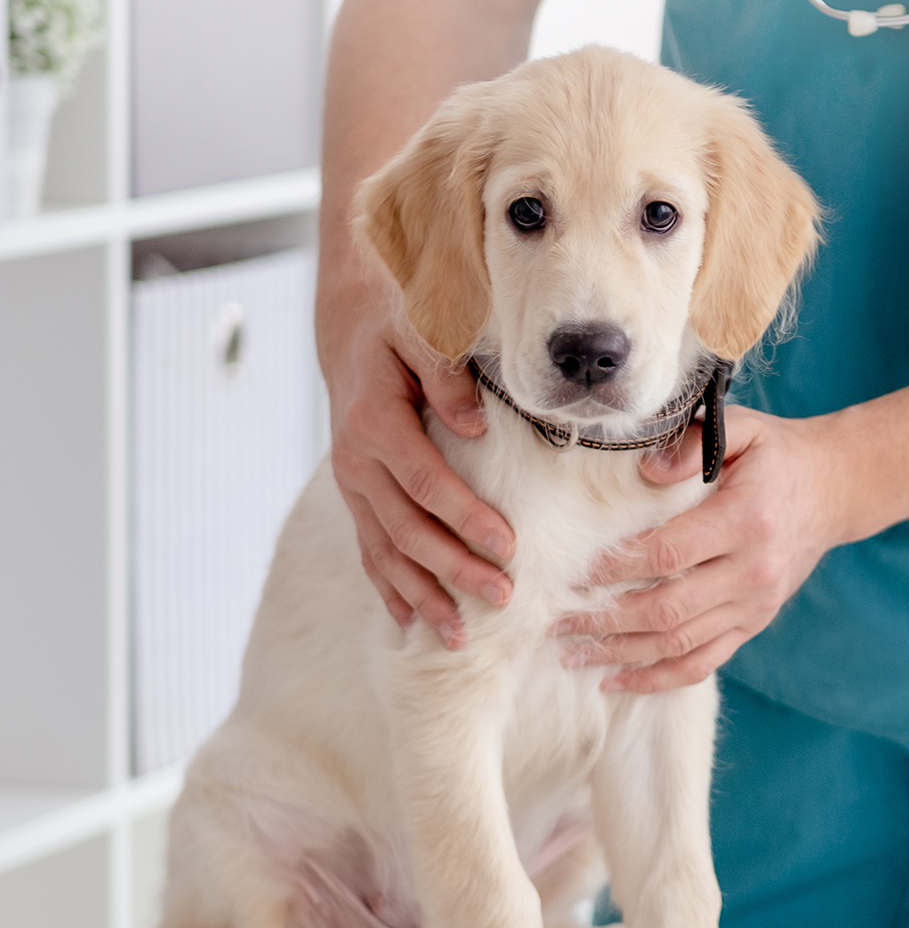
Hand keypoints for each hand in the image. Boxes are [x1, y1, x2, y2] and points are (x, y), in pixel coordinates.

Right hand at [320, 278, 515, 648]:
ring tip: (459, 637)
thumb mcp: (423, 329)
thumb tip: (475, 426)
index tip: (508, 547)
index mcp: (375, 422)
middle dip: (455, 570)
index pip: (427, 482)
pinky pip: (370, 548)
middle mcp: (357, 461)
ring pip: (386, 551)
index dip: (467, 518)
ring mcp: (353, 484)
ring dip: (422, 595)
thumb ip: (447, 374)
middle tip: (503, 599)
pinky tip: (412, 621)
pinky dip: (391, 587)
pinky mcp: (357, 495)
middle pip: (408, 529)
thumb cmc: (399, 322)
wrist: (351, 323)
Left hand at [553, 407, 848, 692]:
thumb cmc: (776, 456)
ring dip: (622, 654)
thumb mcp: (744, 429)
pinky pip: (704, 662)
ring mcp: (755, 603)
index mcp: (746, 519)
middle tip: (557, 623)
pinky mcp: (755, 622)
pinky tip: (618, 680)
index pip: (668, 553)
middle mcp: (753, 570)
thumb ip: (693, 443)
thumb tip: (645, 472)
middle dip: (605, 622)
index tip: (573, 573)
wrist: (835, 490)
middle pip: (667, 610)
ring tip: (573, 655)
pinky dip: (659, 678)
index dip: (616, 568)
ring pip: (680, 644)